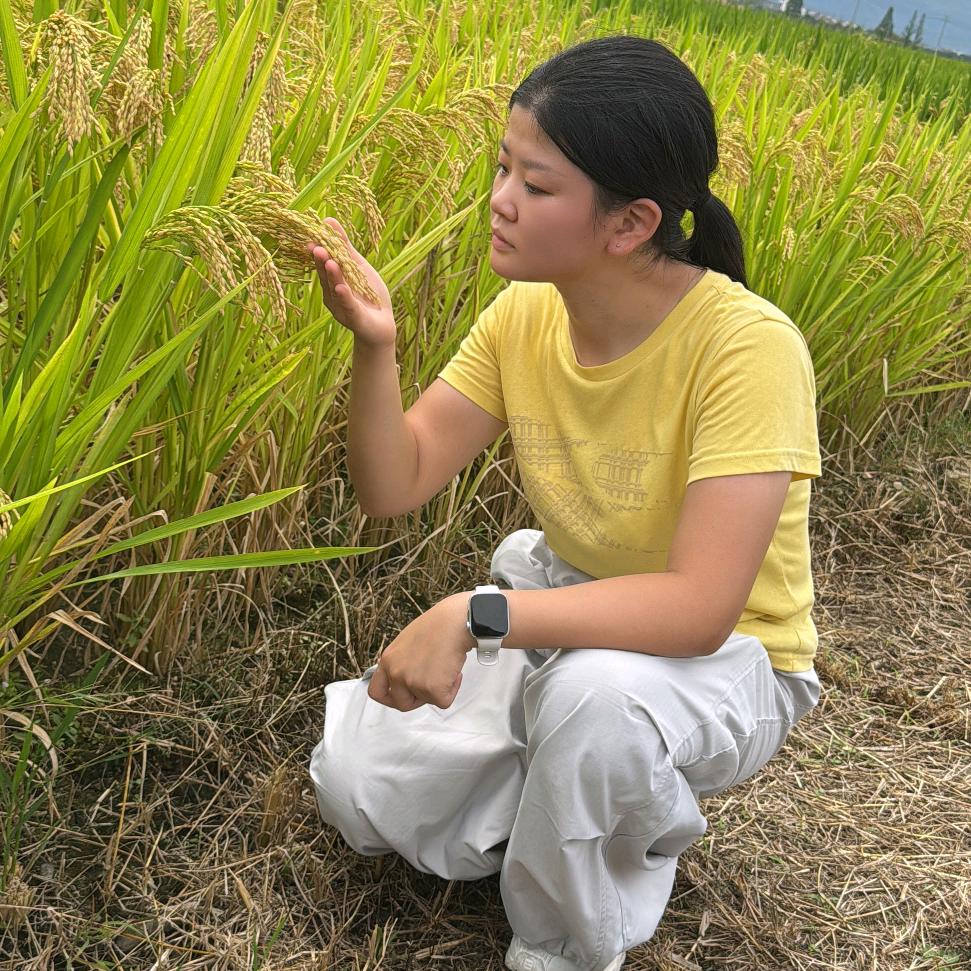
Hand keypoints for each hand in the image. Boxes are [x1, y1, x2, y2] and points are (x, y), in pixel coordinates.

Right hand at [305, 218, 396, 349]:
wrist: (382, 326)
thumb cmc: (368, 294)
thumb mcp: (357, 266)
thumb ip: (344, 246)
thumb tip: (328, 220)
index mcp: (332, 281)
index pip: (323, 264)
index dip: (317, 252)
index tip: (311, 238)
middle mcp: (332, 294)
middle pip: (326, 276)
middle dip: (322, 262)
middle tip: (316, 247)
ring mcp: (342, 308)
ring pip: (336, 290)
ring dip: (333, 277)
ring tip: (330, 262)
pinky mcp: (355, 319)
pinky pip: (349, 306)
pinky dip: (345, 297)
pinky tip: (341, 288)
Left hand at [368, 593, 473, 711]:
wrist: (455, 622)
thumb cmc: (437, 626)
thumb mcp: (407, 642)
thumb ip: (401, 662)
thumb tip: (408, 677)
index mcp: (388, 660)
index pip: (376, 691)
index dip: (389, 698)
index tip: (400, 696)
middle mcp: (396, 673)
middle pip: (402, 703)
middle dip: (418, 698)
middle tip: (431, 683)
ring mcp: (413, 682)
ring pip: (426, 701)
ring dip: (438, 689)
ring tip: (444, 666)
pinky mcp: (432, 689)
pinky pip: (443, 701)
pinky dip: (452, 690)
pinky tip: (453, 671)